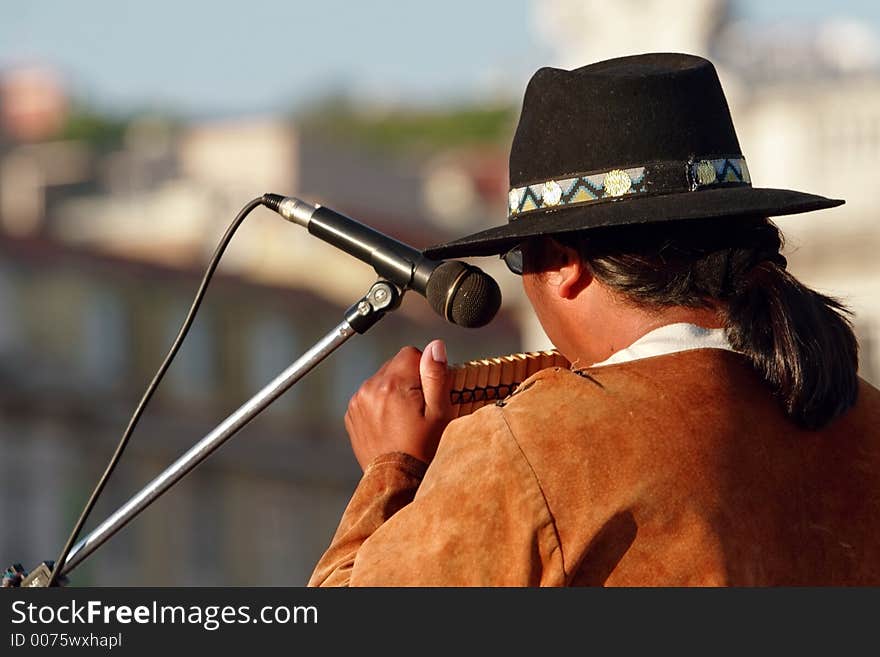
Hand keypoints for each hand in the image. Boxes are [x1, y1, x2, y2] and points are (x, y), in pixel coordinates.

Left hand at [344, 339, 452, 470]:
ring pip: (382, 380)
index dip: (424, 370)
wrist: (397, 482)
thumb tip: (434, 346)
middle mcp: (370, 389)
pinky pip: (370, 396)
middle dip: (409, 380)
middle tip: (418, 409)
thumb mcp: (439, 413)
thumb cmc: (422, 451)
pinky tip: (391, 425)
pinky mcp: (352, 414)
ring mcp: (358, 402)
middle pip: (395, 366)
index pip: (410, 353)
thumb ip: (436, 375)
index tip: (428, 393)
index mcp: (392, 384)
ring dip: (394, 392)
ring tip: (404, 420)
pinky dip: (380, 405)